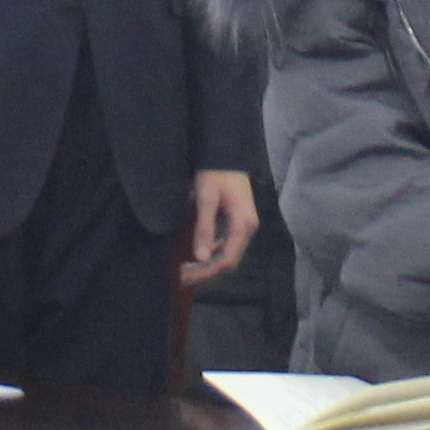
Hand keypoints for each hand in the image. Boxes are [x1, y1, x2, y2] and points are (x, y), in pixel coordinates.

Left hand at [180, 168, 259, 286]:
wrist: (226, 153)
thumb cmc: (215, 173)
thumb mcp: (206, 199)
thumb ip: (204, 228)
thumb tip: (201, 258)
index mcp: (243, 225)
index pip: (227, 259)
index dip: (207, 272)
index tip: (186, 276)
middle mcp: (248, 229)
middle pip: (229, 260)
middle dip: (206, 271)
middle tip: (182, 276)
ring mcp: (245, 226)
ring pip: (228, 255)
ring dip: (208, 265)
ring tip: (186, 270)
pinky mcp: (239, 222)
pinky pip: (227, 245)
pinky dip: (212, 254)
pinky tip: (198, 256)